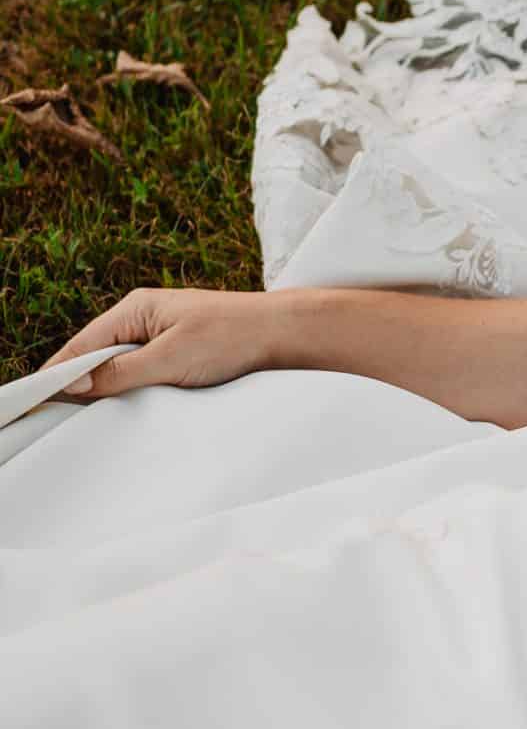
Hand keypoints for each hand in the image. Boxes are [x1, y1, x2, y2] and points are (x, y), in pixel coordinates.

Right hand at [39, 287, 288, 399]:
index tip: (36, 401)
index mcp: (135, 310)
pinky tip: (132, 408)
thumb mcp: (172, 358)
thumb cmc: (234, 336)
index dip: (58, 373)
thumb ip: (122, 372)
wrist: (288, 335)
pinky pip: (145, 373)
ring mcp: (163, 335)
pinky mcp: (181, 353)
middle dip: (83, 385)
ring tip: (94, 417)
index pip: (81, 344)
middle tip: (62, 418)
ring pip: (121, 368)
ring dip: (112, 390)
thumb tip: (76, 384)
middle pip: (97, 357)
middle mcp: (144, 319)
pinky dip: (137, 390)